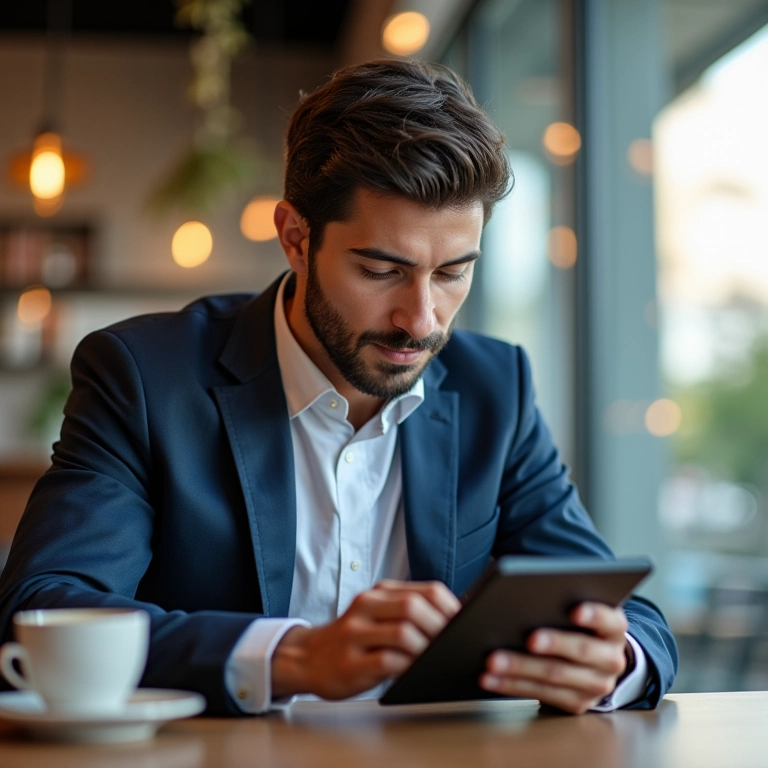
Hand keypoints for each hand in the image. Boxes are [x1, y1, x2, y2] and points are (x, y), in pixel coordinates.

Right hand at [271, 580, 460, 699]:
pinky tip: (415, 671)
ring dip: (427, 648)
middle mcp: (366, 606)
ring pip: (403, 633)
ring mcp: (356, 634)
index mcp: (379, 593)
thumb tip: (455, 621)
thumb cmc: (353, 639)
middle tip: (454, 643)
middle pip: (416, 607)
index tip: (466, 623)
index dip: (452, 607)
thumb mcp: (377, 615)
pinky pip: (387, 661)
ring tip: (437, 657)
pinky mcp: (351, 663)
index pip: (427, 591)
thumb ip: (407, 613)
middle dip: (442, 627)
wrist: (307, 658)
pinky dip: (408, 666)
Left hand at [479, 602, 630, 713]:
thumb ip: (562, 600)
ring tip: (493, 661)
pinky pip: (541, 694)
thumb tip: (524, 590)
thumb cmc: (576, 625)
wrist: (593, 662)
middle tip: (528, 638)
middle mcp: (611, 659)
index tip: (574, 610)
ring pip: (555, 675)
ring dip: (520, 668)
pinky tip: (490, 678)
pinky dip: (511, 685)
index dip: (594, 614)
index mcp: (614, 628)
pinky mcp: (577, 704)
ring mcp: (597, 685)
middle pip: (581, 650)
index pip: (610, 619)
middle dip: (553, 643)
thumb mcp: (579, 610)